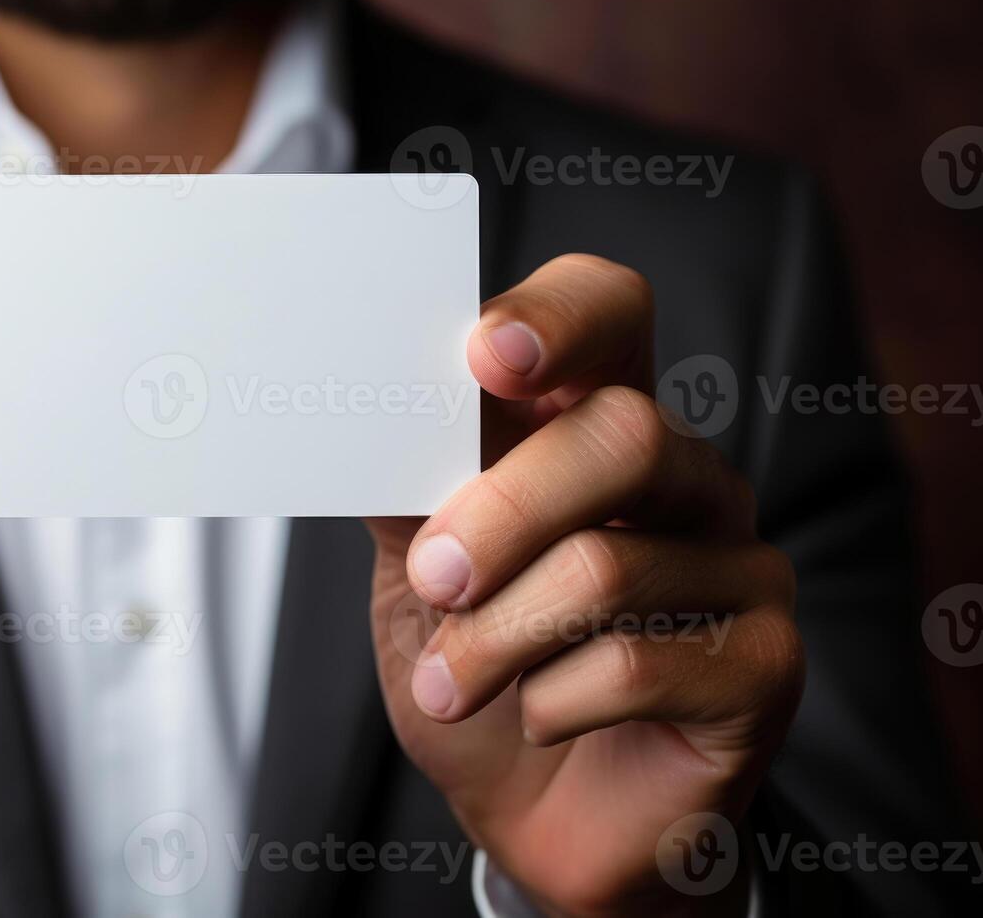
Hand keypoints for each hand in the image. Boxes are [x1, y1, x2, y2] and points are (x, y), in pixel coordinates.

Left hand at [367, 255, 802, 916]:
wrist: (531, 816)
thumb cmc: (483, 677)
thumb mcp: (418, 575)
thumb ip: (409, 493)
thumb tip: (367, 428)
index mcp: (595, 427)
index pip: (611, 314)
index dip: (558, 315)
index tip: (485, 354)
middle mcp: (686, 478)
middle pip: (625, 432)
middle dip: (502, 513)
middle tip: (436, 577)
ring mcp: (740, 566)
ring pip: (610, 564)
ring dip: (494, 637)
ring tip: (450, 680)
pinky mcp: (764, 665)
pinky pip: (638, 666)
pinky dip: (550, 702)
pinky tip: (539, 716)